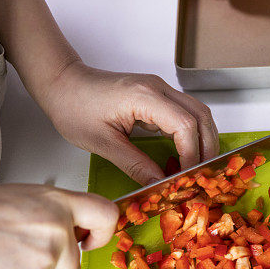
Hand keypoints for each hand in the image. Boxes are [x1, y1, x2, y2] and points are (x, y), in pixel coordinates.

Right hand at [0, 184, 117, 268]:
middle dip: (56, 263)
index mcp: (58, 205)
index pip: (106, 214)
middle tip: (24, 250)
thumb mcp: (25, 197)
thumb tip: (70, 228)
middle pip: (75, 262)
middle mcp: (57, 232)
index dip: (103, 231)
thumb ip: (54, 212)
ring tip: (5, 255)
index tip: (92, 239)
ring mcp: (43, 262)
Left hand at [40, 61, 219, 184]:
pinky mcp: (156, 95)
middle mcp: (158, 88)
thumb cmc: (74, 107)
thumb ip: (135, 165)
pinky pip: (185, 113)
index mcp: (144, 96)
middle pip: (201, 115)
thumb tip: (159, 184)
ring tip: (196, 166)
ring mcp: (159, 89)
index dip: (191, 154)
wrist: (62, 84)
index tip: (186, 176)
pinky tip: (182, 154)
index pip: (185, 125)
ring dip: (202, 139)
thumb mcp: (102, 143)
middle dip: (207, 147)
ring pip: (197, 112)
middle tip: (201, 174)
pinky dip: (190, 134)